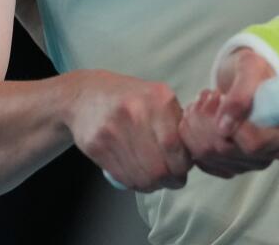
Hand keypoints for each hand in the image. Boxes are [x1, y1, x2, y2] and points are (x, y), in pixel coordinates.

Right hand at [66, 70, 192, 192]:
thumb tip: (192, 153)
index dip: (183, 165)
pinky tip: (139, 176)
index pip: (175, 146)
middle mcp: (135, 112)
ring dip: (154, 185)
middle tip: (172, 178)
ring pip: (142, 177)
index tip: (184, 168)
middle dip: (170, 180)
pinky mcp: (97, 145)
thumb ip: (176, 120)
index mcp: (157, 98)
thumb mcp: (157, 96)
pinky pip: (123, 177)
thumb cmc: (128, 98)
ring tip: (156, 178)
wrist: (86, 95)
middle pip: (160, 167)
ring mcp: (113, 130)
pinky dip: (136, 184)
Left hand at [179, 49, 278, 177]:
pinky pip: (207, 161)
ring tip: (202, 103)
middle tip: (206, 96)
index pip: (258, 142)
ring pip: (215, 157)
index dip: (232, 125)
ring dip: (198, 126)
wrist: (246, 79)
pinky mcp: (239, 166)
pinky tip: (200, 119)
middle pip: (233, 152)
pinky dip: (195, 138)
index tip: (218, 97)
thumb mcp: (250, 67)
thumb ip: (241, 93)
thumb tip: (225, 127)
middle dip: (208, 122)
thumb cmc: (254, 70)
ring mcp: (259, 161)